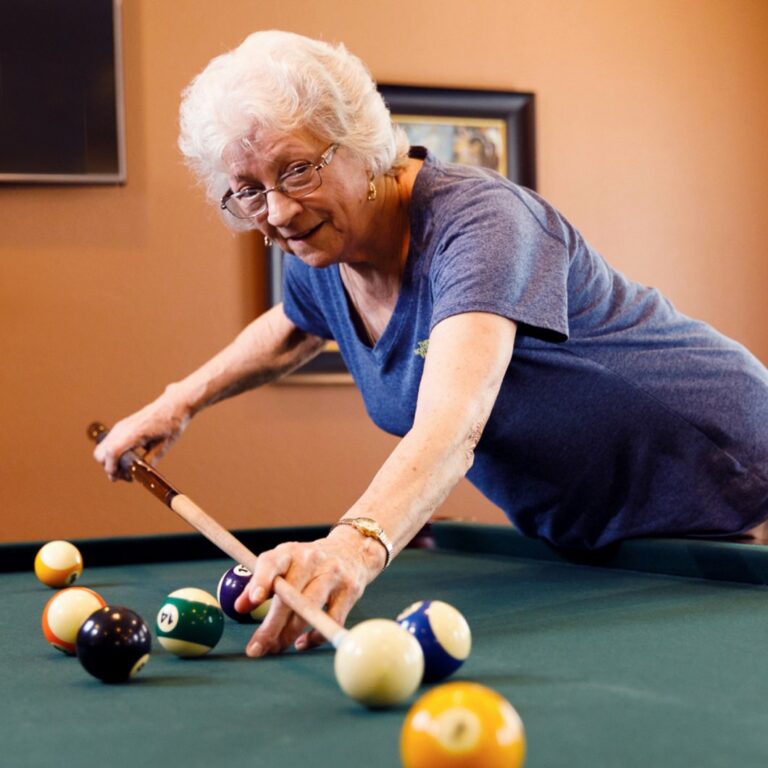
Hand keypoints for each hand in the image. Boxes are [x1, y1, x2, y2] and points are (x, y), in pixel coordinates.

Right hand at [93, 387, 190, 480]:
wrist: (173, 405)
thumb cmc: (171, 423)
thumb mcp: (165, 445)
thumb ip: (151, 460)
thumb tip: (141, 475)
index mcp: (134, 433)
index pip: (112, 452)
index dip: (112, 468)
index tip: (122, 477)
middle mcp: (122, 429)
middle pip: (100, 453)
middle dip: (110, 468)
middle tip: (127, 475)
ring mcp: (120, 427)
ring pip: (102, 449)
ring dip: (110, 462)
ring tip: (128, 469)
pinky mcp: (121, 427)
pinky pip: (109, 444)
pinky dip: (113, 455)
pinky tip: (128, 460)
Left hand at [234, 527, 385, 655]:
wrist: (352, 550)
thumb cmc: (308, 563)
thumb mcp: (283, 564)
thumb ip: (260, 582)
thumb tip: (238, 607)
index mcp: (289, 551)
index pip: (272, 563)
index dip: (261, 581)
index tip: (253, 601)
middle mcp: (312, 559)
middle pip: (289, 595)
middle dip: (270, 627)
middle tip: (255, 649)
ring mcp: (333, 573)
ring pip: (308, 609)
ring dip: (289, 635)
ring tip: (276, 647)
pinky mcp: (350, 589)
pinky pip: (331, 620)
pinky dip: (314, 637)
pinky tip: (302, 642)